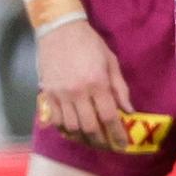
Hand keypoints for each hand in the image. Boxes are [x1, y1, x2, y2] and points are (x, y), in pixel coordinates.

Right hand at [37, 18, 132, 149]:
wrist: (60, 30)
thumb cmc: (89, 43)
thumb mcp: (110, 60)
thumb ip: (120, 86)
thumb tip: (128, 110)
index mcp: (97, 82)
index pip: (109, 116)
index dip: (117, 134)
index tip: (122, 145)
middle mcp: (79, 92)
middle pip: (90, 127)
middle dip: (100, 140)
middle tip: (107, 145)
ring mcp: (61, 94)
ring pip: (72, 127)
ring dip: (83, 137)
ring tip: (91, 139)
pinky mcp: (47, 94)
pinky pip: (56, 120)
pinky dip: (65, 129)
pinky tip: (73, 129)